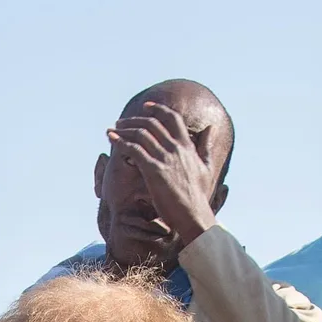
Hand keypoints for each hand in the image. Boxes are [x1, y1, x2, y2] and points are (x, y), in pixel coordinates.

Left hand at [110, 114, 218, 250]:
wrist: (194, 215)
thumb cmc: (199, 195)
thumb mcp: (206, 166)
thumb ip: (206, 146)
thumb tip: (210, 129)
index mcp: (187, 146)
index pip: (172, 118)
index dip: (158, 109)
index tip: (146, 107)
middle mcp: (176, 148)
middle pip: (152, 124)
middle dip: (134, 120)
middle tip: (121, 122)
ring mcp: (165, 159)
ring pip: (141, 135)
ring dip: (124, 129)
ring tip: (112, 130)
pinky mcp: (154, 171)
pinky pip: (134, 150)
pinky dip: (121, 142)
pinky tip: (112, 140)